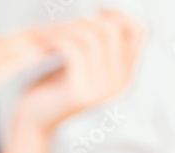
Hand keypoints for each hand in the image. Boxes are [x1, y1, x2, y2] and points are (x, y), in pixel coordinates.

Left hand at [15, 10, 143, 136]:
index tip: (95, 11)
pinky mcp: (82, 92)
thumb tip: (104, 12)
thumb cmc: (55, 86)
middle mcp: (121, 83)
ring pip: (91, 37)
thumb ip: (98, 44)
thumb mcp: (83, 62)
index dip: (119, 14)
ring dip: (64, 28)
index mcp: (126, 74)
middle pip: (111, 30)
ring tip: (45, 32)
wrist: (36, 118)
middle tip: (57, 26)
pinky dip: (54, 38)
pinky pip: (73, 49)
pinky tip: (42, 39)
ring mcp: (103, 89)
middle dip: (81, 21)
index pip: (138, 32)